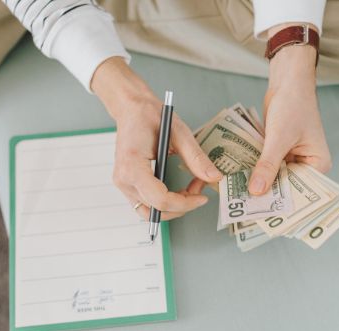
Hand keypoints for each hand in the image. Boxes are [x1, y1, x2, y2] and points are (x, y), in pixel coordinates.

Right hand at [92, 57, 221, 219]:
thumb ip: (196, 158)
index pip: (160, 200)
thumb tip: (214, 177)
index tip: (202, 197)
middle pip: (156, 210)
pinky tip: (178, 190)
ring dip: (174, 207)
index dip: (185, 203)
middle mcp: (124, 180)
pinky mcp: (128, 185)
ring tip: (190, 190)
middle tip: (200, 188)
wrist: (131, 109)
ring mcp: (124, 185)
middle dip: (182, 205)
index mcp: (132, 166)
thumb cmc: (149, 116)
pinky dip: (165, 203)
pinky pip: (147, 204)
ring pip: (151, 212)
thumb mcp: (178, 133)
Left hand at [248, 25, 330, 195]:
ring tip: (237, 200)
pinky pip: (266, 167)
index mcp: (318, 165)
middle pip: (285, 188)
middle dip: (266, 196)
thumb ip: (268, 164)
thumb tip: (256, 191)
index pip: (301, 193)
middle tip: (244, 211)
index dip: (281, 203)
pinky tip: (237, 181)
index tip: (261, 216)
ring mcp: (292, 160)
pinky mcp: (278, 153)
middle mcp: (307, 166)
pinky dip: (254, 171)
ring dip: (257, 184)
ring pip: (273, 178)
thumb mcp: (279, 137)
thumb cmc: (293, 105)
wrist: (288, 81)